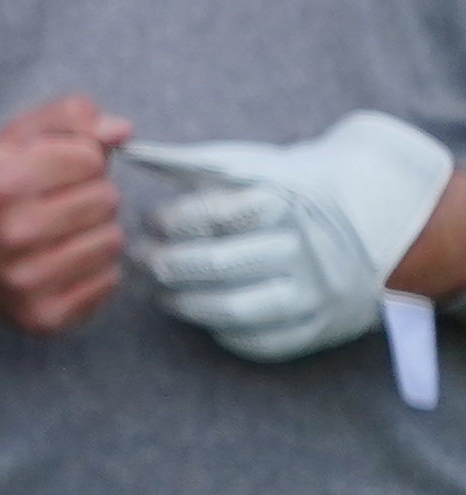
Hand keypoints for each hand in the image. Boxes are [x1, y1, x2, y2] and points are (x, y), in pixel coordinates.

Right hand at [0, 93, 128, 333]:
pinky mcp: (42, 316)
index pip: (91, 157)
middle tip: (55, 206)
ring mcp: (27, 281)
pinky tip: (59, 265)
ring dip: (92, 234)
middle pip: (108, 200)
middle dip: (88, 197)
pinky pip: (108, 282)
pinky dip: (91, 272)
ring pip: (112, 241)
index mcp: (2, 183)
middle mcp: (12, 233)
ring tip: (57, 235)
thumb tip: (121, 130)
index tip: (54, 172)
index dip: (78, 159)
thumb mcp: (12, 140)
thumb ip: (67, 117)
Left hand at [127, 112, 459, 361]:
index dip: (169, 221)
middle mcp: (305, 248)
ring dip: (182, 304)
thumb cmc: (283, 192)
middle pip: (217, 265)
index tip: (151, 222)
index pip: (214, 216)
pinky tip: (201, 313)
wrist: (369, 222)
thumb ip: (186, 162)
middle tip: (141, 260)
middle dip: (165, 265)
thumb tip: (126, 152)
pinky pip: (260, 342)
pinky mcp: (319, 326)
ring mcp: (315, 291)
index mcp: (286, 202)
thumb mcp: (246, 167)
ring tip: (161, 292)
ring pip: (233, 310)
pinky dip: (220, 332)